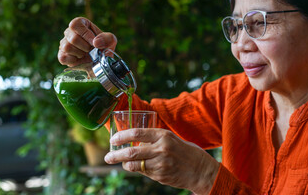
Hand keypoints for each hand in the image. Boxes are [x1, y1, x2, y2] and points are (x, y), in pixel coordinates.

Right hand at [58, 17, 116, 66]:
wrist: (100, 63)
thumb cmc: (103, 49)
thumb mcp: (110, 41)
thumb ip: (107, 38)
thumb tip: (95, 42)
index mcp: (81, 24)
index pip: (75, 24)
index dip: (85, 34)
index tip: (94, 44)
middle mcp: (70, 32)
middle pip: (73, 38)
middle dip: (85, 47)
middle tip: (91, 50)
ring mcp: (64, 43)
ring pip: (67, 47)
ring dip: (80, 53)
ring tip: (85, 54)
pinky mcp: (62, 55)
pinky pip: (63, 57)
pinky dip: (73, 60)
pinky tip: (79, 59)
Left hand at [104, 128, 219, 194]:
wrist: (200, 170)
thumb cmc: (183, 150)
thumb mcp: (170, 138)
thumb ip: (153, 139)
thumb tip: (133, 140)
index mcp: (163, 135)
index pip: (137, 133)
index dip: (122, 136)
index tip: (113, 139)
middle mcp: (161, 149)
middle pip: (132, 152)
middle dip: (116, 155)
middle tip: (107, 157)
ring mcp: (161, 164)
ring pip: (134, 165)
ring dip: (124, 164)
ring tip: (120, 162)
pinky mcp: (160, 176)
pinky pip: (143, 172)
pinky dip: (137, 169)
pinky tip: (136, 167)